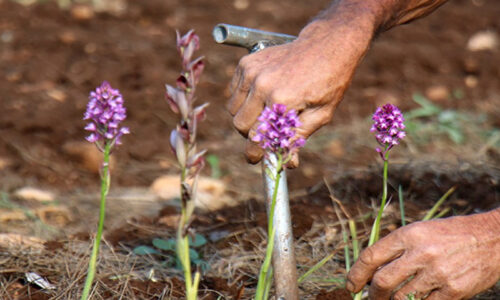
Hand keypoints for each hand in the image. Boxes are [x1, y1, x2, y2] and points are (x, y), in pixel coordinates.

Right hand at [228, 9, 375, 166]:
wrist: (326, 45)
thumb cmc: (329, 81)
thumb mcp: (321, 114)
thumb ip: (299, 138)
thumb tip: (289, 164)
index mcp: (282, 100)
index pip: (257, 137)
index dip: (254, 153)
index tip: (254, 159)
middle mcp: (262, 85)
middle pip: (240, 125)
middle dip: (251, 134)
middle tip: (266, 133)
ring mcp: (251, 72)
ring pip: (233, 109)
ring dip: (245, 117)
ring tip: (265, 112)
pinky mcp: (246, 63)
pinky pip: (233, 92)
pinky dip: (242, 99)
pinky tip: (261, 96)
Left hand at [346, 209, 499, 299]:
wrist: (491, 238)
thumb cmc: (450, 234)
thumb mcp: (420, 231)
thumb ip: (397, 248)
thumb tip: (372, 271)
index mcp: (409, 234)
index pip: (371, 256)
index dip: (356, 274)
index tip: (351, 285)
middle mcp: (421, 253)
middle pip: (382, 281)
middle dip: (372, 294)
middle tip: (370, 297)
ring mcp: (438, 273)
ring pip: (401, 297)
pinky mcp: (454, 290)